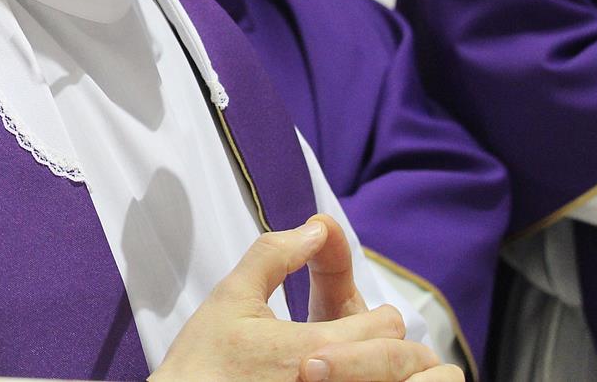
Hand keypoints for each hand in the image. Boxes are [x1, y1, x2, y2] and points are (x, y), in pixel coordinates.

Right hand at [150, 215, 454, 381]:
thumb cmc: (203, 359)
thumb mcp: (232, 295)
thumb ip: (275, 255)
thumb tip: (314, 229)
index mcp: (312, 348)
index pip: (383, 328)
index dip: (379, 316)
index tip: (366, 316)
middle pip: (393, 362)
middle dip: (382, 346)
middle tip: (364, 340)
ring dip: (376, 372)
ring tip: (356, 364)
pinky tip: (338, 377)